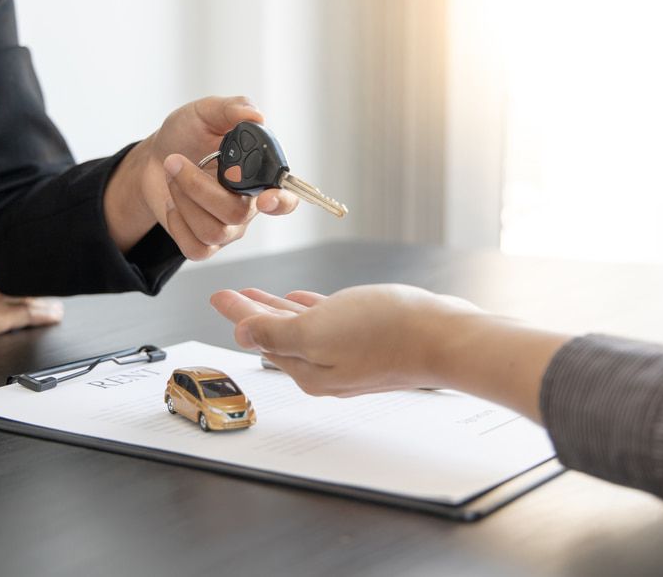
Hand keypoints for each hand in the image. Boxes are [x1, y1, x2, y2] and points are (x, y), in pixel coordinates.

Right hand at [0, 249, 62, 347]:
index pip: (11, 250)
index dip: (31, 253)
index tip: (46, 250)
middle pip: (26, 267)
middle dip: (46, 268)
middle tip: (66, 267)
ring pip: (30, 291)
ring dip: (49, 293)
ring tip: (65, 292)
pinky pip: (25, 315)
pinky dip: (43, 314)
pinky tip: (56, 314)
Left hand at [104, 96, 298, 259]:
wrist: (154, 158)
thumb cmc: (186, 135)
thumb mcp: (205, 113)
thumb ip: (231, 109)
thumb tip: (256, 116)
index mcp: (257, 176)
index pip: (285, 198)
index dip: (281, 202)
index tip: (265, 198)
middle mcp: (247, 205)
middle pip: (237, 213)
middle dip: (199, 187)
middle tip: (175, 161)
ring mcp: (227, 228)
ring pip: (214, 231)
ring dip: (183, 199)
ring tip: (172, 174)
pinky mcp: (203, 243)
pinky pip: (196, 248)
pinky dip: (177, 224)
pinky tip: (173, 204)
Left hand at [210, 285, 570, 420]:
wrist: (446, 338)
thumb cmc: (387, 333)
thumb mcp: (317, 330)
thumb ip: (275, 333)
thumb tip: (241, 335)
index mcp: (306, 368)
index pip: (259, 336)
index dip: (236, 313)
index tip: (216, 295)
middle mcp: (324, 368)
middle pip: (276, 335)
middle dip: (251, 314)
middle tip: (229, 296)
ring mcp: (348, 356)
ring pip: (301, 328)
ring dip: (277, 310)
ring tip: (259, 296)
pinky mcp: (371, 342)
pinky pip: (329, 324)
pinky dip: (311, 311)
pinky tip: (307, 299)